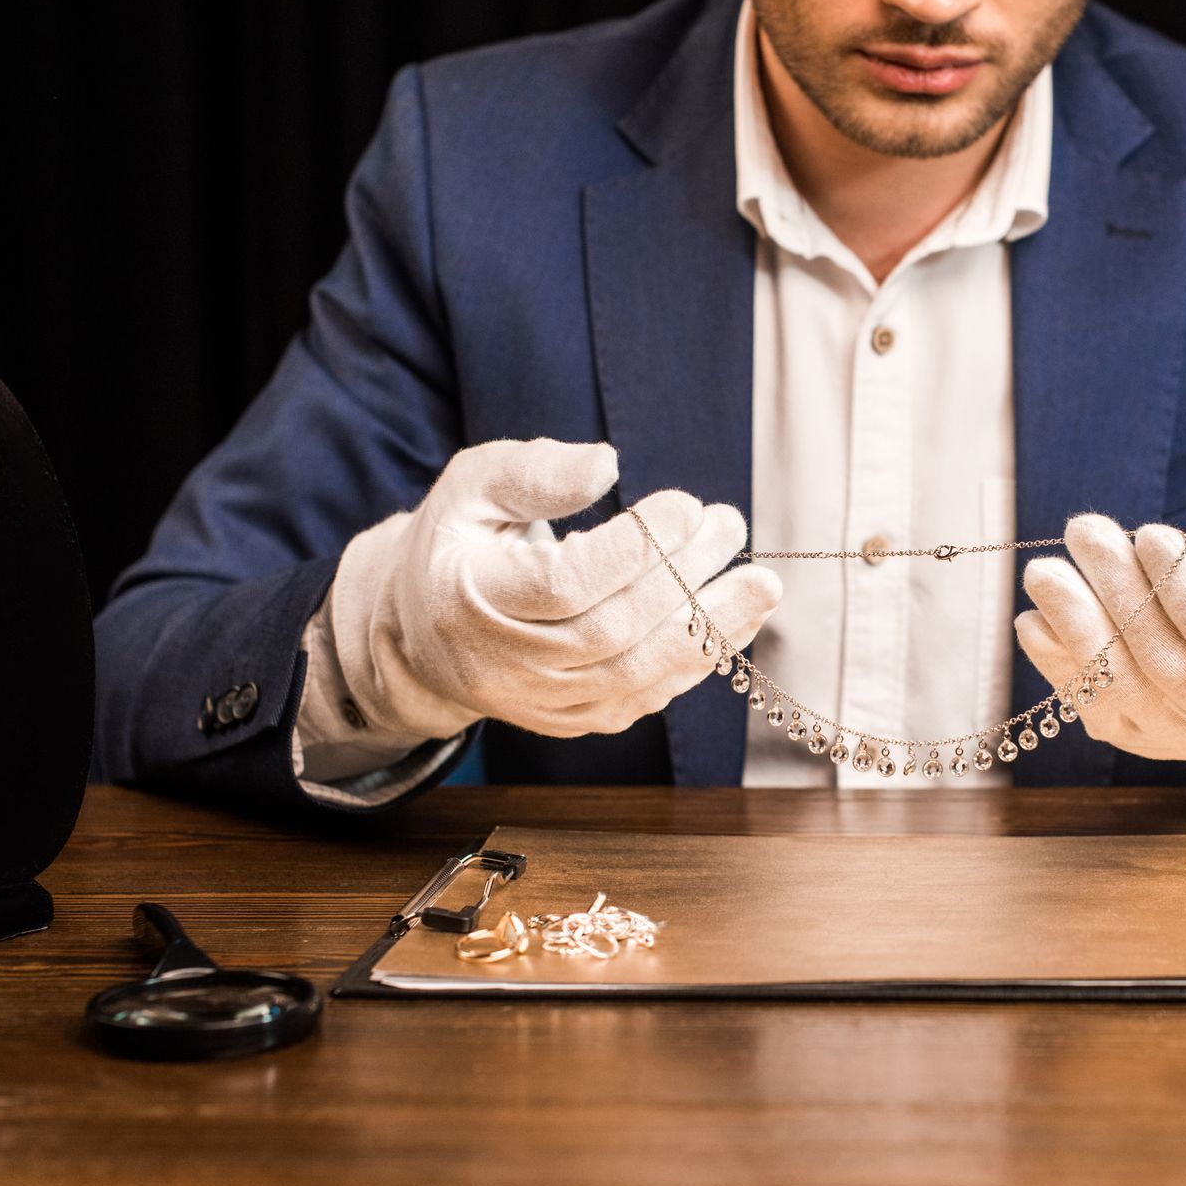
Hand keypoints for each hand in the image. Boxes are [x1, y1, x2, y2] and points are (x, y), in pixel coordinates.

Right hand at [328, 438, 780, 740]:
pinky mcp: (574, 720)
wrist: (426, 630)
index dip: (635, 548)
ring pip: (637, 675)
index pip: (565, 584)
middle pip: (611, 631)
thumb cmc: (461, 542)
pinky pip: (646, 697)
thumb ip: (535, 472)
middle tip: (730, 526)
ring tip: (760, 584)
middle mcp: (503, 663)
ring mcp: (541, 702)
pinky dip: (697, 662)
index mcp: (470, 598)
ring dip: (709, 629)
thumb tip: (606, 464)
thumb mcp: (474, 486)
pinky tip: (736, 621)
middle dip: (684, 578)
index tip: (687, 504)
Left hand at [1013, 504, 1185, 767]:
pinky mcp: (1132, 737)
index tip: (1150, 534)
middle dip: (1118, 591)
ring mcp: (1175, 737)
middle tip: (1085, 530)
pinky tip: (1034, 618)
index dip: (1185, 591)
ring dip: (1074, 626)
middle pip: (1163, 662)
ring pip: (1118, 689)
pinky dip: (1054, 661)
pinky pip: (1088, 703)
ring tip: (1046, 573)